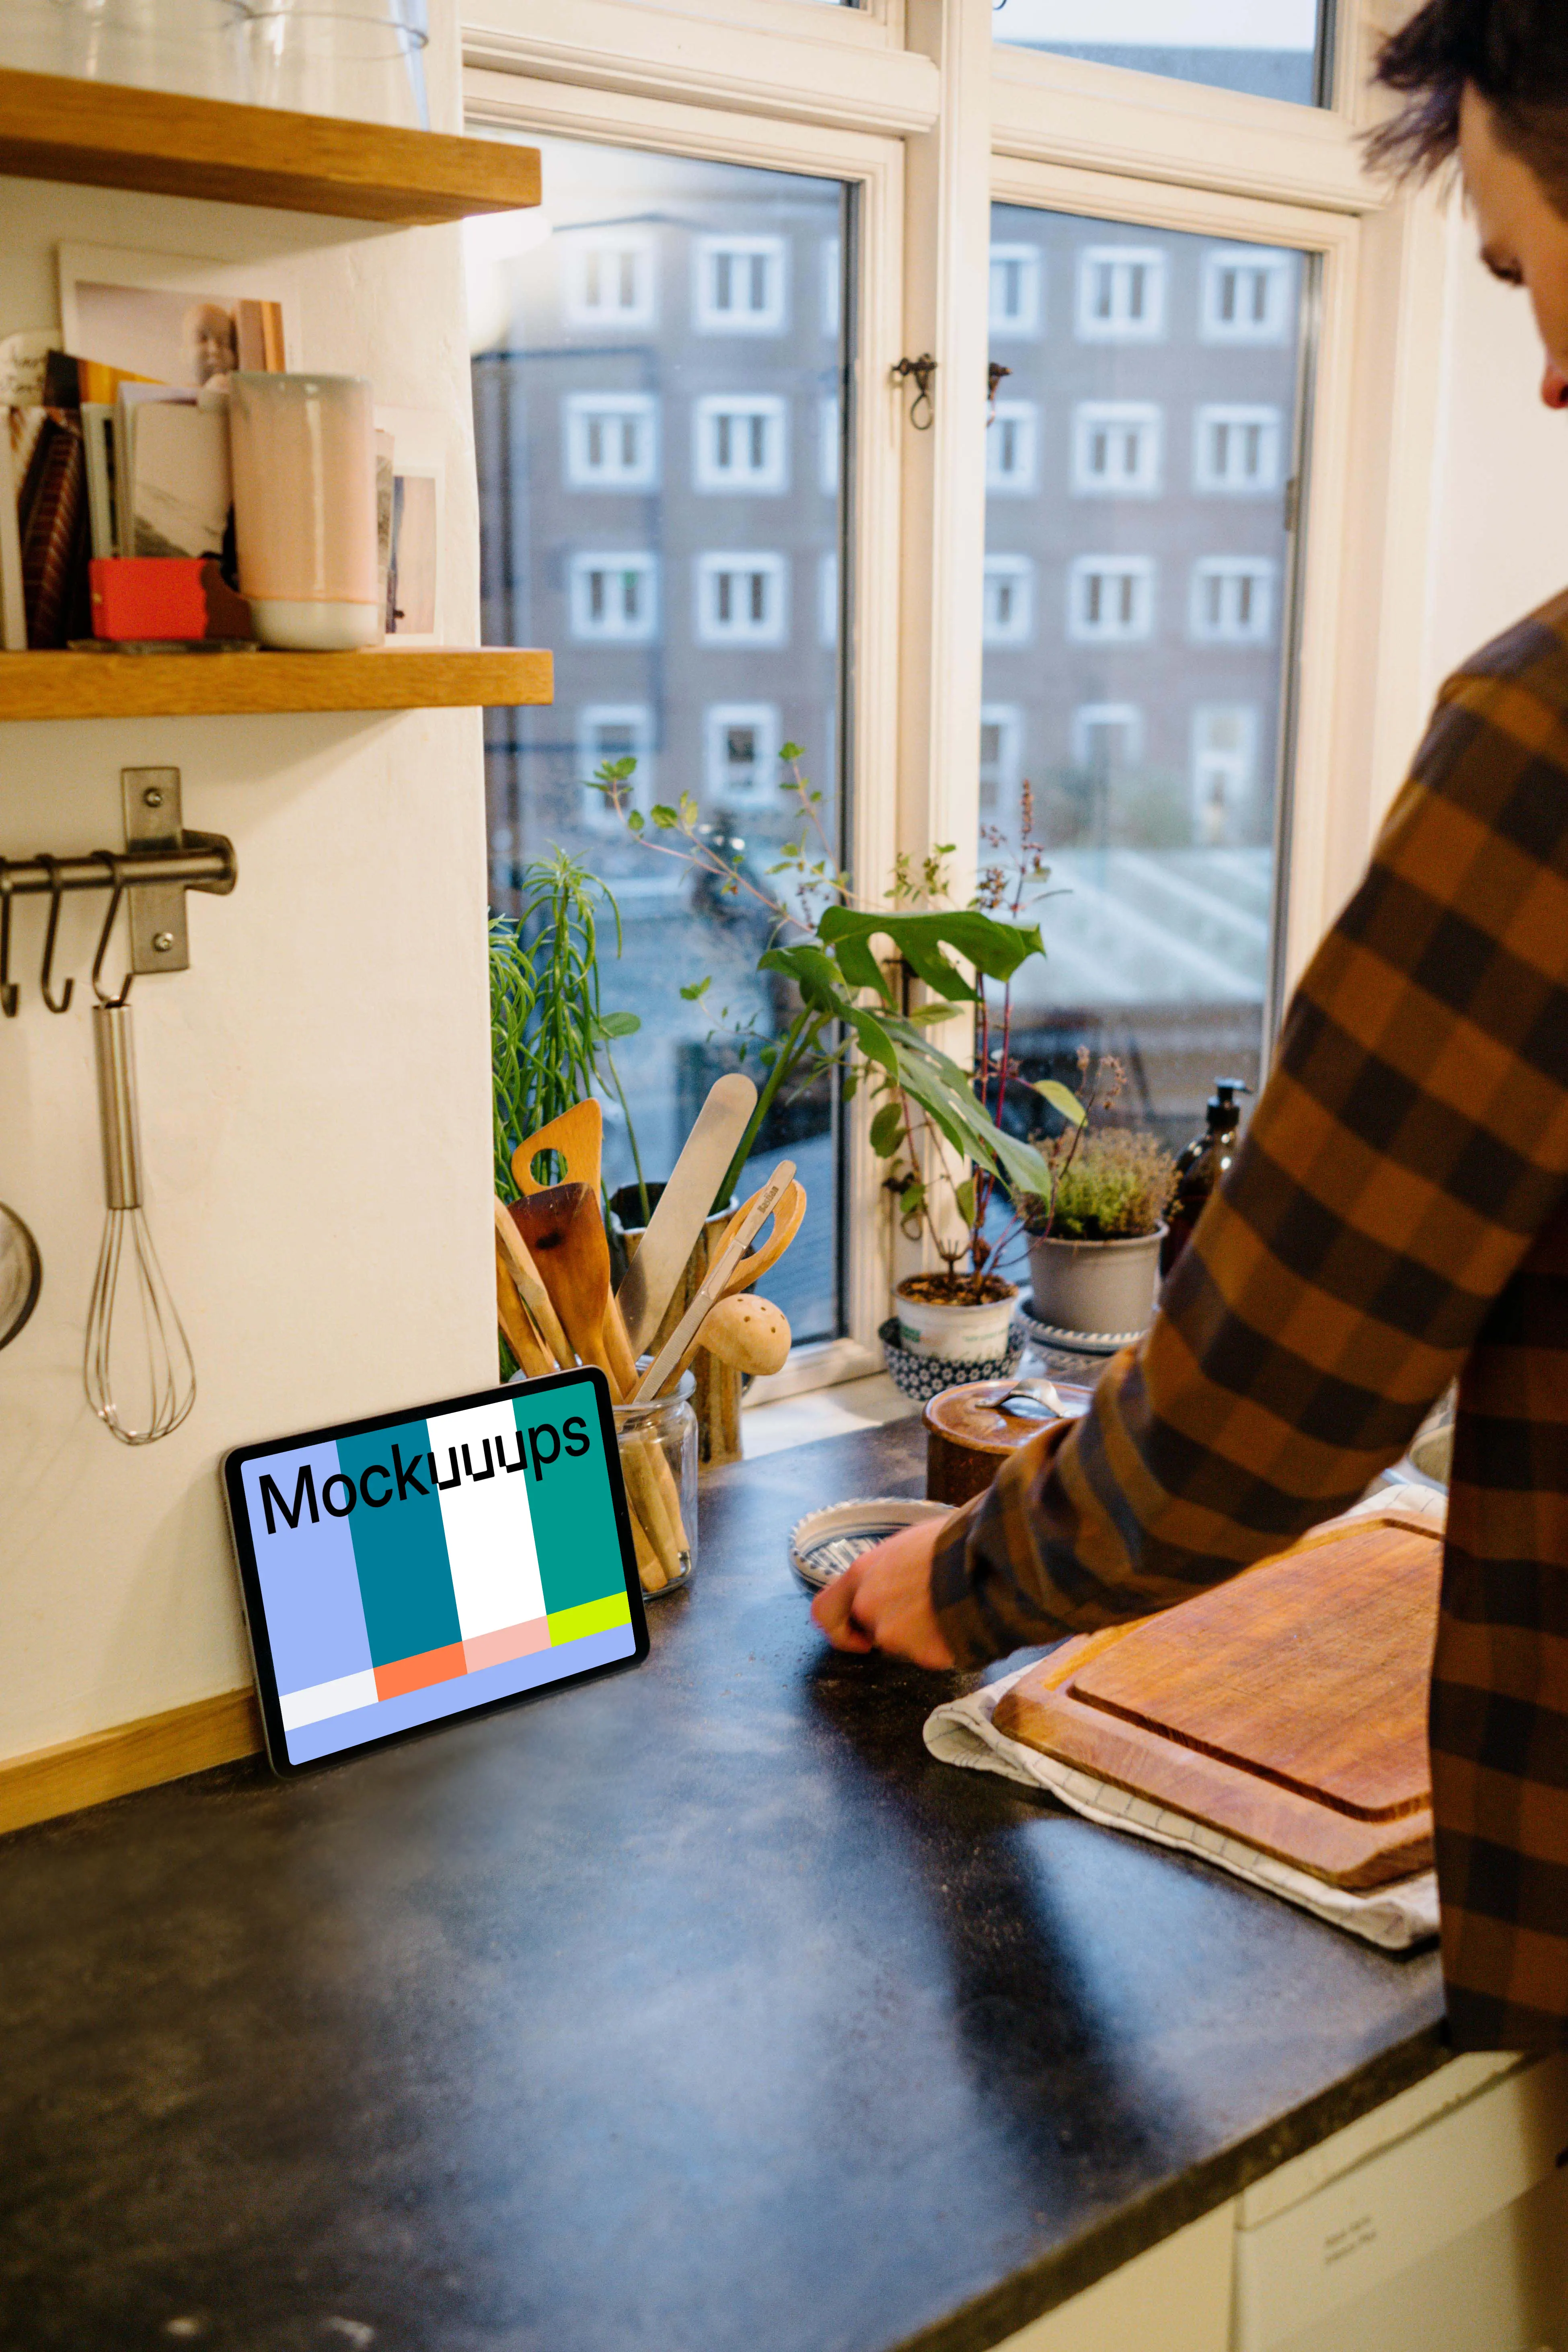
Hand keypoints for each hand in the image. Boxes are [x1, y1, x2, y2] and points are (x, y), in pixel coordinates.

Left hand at [810, 1516, 955, 1668]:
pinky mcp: (923, 1655)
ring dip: (922, 1635)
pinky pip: (931, 1656)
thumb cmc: (952, 1542)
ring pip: (902, 1646)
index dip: (838, 1629)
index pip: (824, 1612)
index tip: (858, 1637)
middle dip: (893, 1629)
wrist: (989, 1560)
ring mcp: (894, 1634)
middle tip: (921, 1616)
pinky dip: (945, 1646)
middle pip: (871, 1631)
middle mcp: (869, 1606)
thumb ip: (887, 1572)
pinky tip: (961, 1620)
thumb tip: (892, 1581)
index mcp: (862, 1574)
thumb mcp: (906, 1546)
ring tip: (951, 1606)